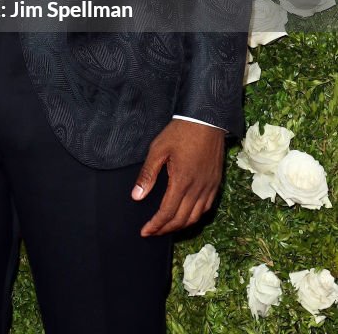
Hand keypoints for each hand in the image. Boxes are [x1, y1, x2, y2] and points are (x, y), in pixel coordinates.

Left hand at [130, 118, 225, 236]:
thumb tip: (136, 196)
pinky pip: (206, 208)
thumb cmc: (180, 132)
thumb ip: (147, 174)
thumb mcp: (158, 149)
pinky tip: (186, 215)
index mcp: (182, 180)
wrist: (206, 120)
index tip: (145, 232)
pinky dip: (195, 217)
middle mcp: (197, 188)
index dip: (156, 225)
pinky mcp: (215, 183)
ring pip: (195, 217)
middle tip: (153, 232)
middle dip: (166, 229)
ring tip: (167, 227)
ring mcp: (209, 186)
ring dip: (180, 226)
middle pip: (181, 219)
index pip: (167, 213)